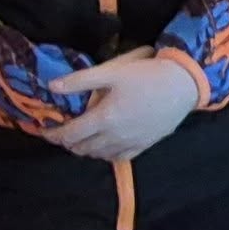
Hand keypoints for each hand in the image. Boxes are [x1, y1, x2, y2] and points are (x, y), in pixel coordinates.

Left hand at [47, 49, 199, 160]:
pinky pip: (119, 157)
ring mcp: (130, 143)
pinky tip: (106, 145)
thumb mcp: (112, 72)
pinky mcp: (145, 145)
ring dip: (85, 149)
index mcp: (103, 118)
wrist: (183, 84)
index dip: (53, 135)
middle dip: (67, 142)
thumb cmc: (146, 74)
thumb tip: (52, 86)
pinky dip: (106, 154)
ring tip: (82, 138)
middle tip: (63, 132)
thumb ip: (80, 81)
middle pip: (81, 149)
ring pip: (99, 155)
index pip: (69, 135)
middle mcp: (114, 136)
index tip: (45, 130)